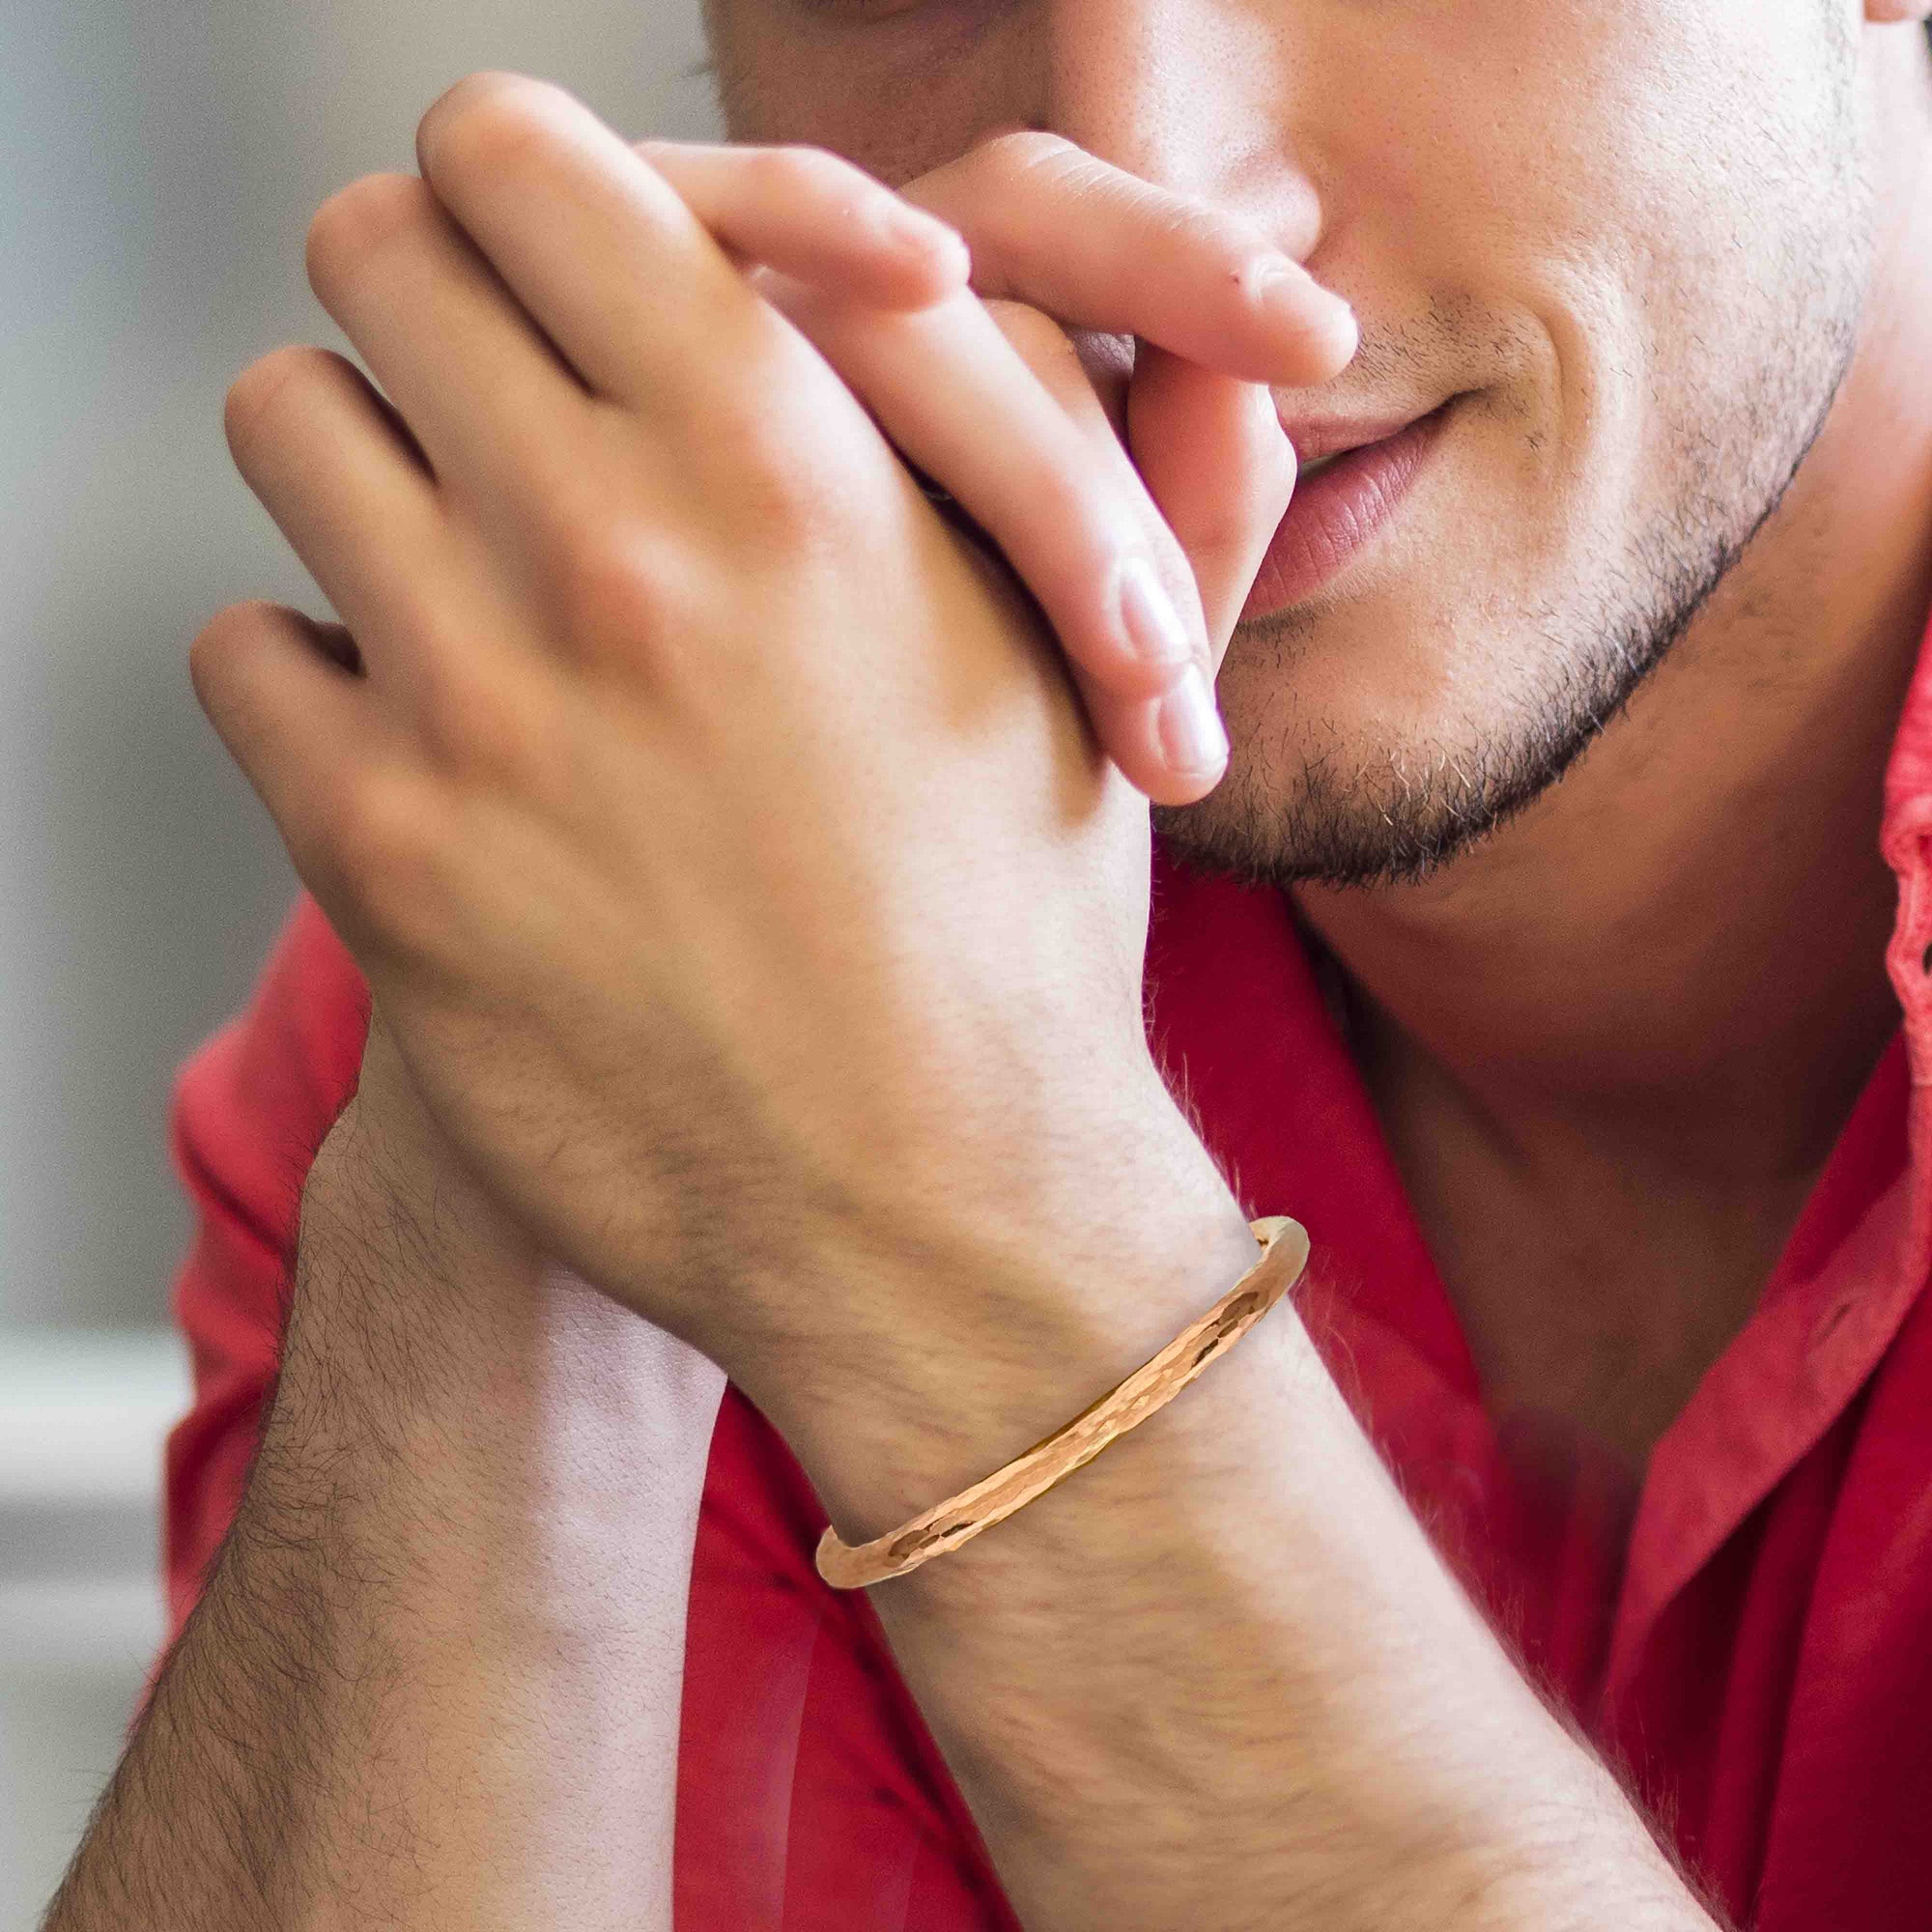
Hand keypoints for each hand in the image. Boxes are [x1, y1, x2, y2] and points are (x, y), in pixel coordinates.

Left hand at [192, 74, 1267, 1399]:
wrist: (940, 1205)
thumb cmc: (1017, 930)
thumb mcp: (1064, 651)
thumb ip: (980, 429)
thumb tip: (900, 275)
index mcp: (797, 455)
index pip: (524, 150)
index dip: (518, 192)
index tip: (543, 267)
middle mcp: (620, 545)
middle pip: (371, 253)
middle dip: (430, 312)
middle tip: (492, 409)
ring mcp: (481, 699)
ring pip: (285, 425)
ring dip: (363, 479)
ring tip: (467, 582)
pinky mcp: (381, 856)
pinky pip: (244, 652)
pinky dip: (315, 679)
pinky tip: (435, 752)